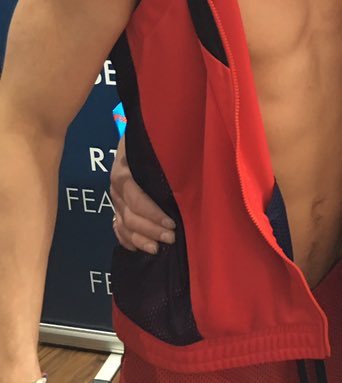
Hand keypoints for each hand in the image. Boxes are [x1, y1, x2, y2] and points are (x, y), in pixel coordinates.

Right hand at [111, 137, 174, 253]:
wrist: (139, 133)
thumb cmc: (154, 138)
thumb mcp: (158, 140)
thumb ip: (166, 155)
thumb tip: (186, 170)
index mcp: (124, 169)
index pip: (135, 197)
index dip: (152, 213)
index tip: (171, 223)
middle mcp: (116, 187)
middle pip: (129, 215)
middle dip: (150, 229)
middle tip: (171, 237)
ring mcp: (115, 199)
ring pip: (123, 225)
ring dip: (141, 239)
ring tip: (158, 247)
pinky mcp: (116, 207)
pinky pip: (117, 228)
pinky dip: (127, 241)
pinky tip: (140, 248)